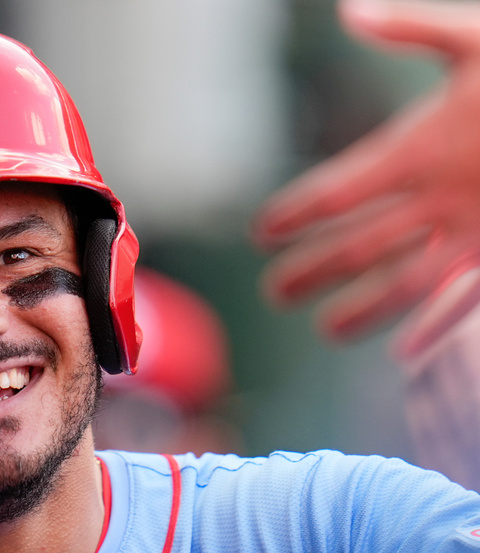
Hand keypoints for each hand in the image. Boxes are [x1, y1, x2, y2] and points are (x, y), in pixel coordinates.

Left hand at [253, 0, 479, 357]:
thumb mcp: (479, 35)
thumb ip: (411, 28)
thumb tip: (348, 12)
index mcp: (419, 147)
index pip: (334, 193)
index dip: (292, 215)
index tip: (261, 233)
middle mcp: (439, 198)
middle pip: (356, 248)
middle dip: (310, 272)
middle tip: (271, 295)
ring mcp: (477, 232)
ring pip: (404, 284)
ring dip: (360, 310)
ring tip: (323, 330)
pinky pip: (465, 301)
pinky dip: (436, 329)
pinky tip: (405, 354)